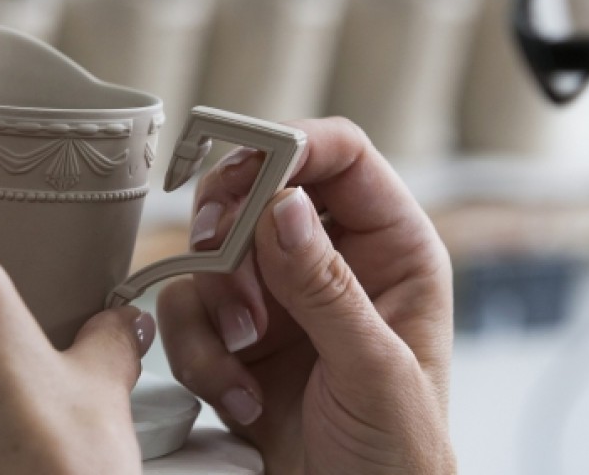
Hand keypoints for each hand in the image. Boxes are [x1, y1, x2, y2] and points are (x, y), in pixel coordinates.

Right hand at [157, 118, 454, 473]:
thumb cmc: (398, 455)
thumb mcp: (375, 371)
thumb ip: (328, 288)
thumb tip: (284, 207)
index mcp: (391, 249)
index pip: (343, 156)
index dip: (295, 145)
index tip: (252, 169)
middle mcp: (331, 259)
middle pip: (261, 186)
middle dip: (232, 222)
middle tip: (218, 252)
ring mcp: (279, 294)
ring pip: (215, 245)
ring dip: (215, 297)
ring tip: (245, 349)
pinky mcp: (236, 332)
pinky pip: (189, 307)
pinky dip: (199, 351)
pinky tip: (239, 393)